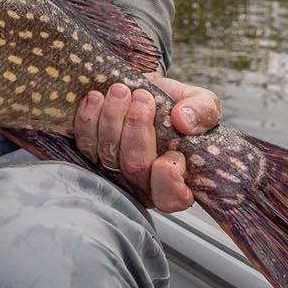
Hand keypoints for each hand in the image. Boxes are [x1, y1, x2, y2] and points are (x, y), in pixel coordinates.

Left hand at [74, 73, 221, 211]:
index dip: (168, 180)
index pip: (170, 197)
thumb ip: (203, 112)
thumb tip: (185, 121)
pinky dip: (88, 118)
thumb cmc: (176, 105)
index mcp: (176, 179)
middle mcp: (142, 182)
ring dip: (112, 118)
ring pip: (108, 153)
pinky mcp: (90, 154)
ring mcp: (113, 171)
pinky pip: (84, 143)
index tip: (173, 154)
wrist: (146, 89)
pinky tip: (98, 97)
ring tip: (121, 90)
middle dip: (136, 128)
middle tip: (143, 97)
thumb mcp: (201, 104)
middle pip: (135, 167)